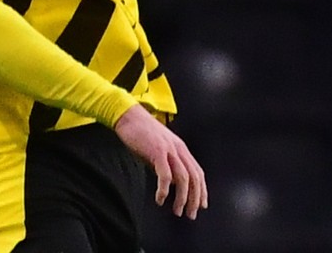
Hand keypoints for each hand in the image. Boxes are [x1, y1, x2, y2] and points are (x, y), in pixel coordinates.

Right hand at [112, 104, 207, 218]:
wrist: (130, 117)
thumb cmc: (142, 134)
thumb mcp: (160, 150)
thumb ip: (167, 164)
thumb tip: (171, 184)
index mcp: (181, 149)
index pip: (198, 172)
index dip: (201, 190)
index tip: (200, 205)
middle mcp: (179, 149)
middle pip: (194, 177)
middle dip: (194, 198)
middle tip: (190, 214)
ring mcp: (169, 150)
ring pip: (183, 178)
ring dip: (182, 197)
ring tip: (177, 210)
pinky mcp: (157, 151)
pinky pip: (165, 174)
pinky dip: (164, 189)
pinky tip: (160, 199)